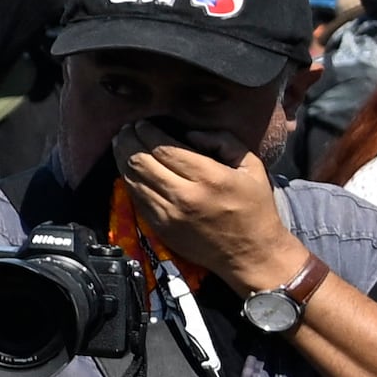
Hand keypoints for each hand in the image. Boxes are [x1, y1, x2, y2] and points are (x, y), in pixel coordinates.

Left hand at [119, 137, 307, 296]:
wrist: (251, 254)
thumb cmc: (255, 207)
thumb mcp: (252, 167)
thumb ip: (224, 141)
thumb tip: (189, 133)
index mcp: (209, 177)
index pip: (164, 149)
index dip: (147, 132)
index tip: (142, 122)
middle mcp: (184, 195)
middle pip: (140, 161)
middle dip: (128, 140)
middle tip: (126, 128)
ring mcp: (168, 214)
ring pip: (132, 179)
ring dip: (122, 158)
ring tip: (121, 143)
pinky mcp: (159, 228)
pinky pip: (135, 198)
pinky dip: (128, 179)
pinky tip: (128, 168)